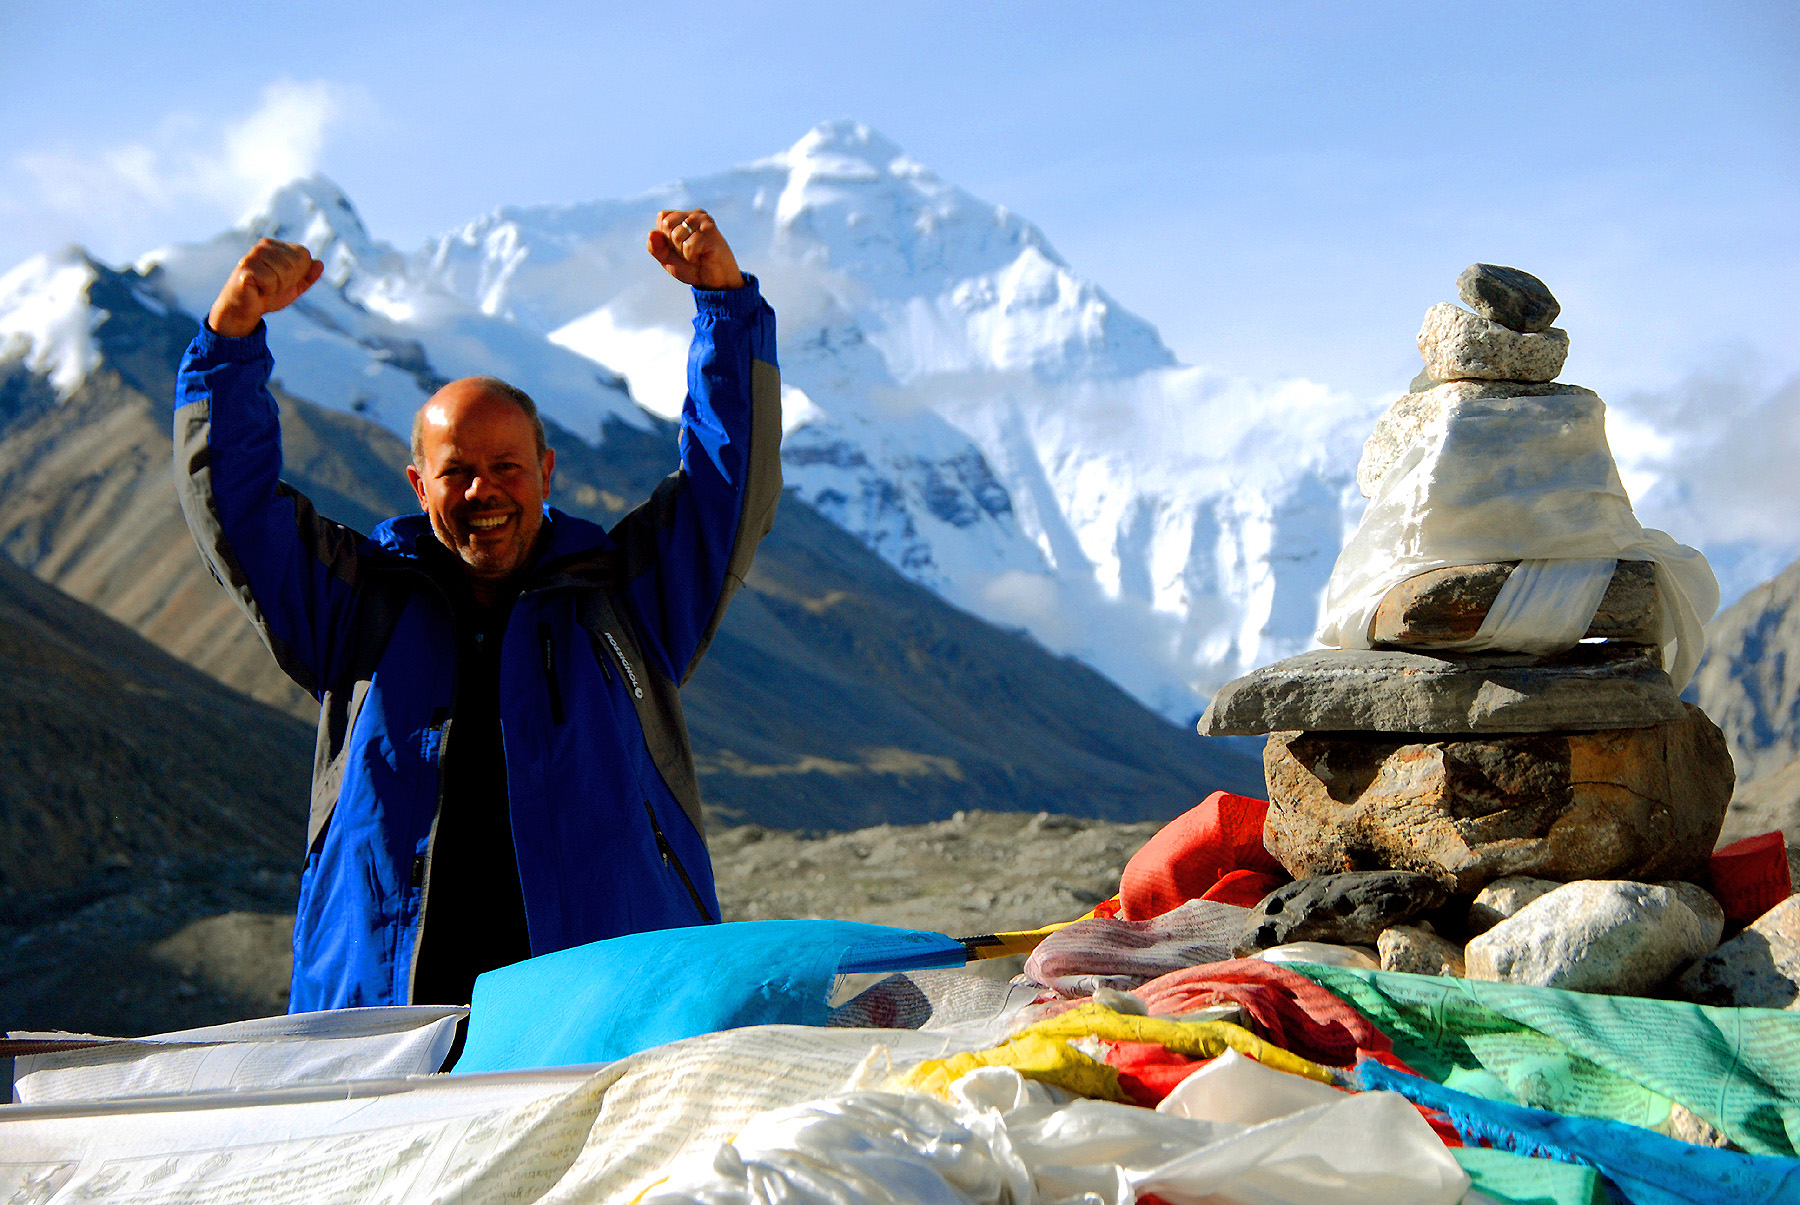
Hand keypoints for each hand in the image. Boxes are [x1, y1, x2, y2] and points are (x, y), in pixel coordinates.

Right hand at [207, 239, 323, 336]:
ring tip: (264, 287)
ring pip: (285, 272)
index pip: (304, 255)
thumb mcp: (294, 287)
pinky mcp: (246, 266)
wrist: (245, 308)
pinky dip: (267, 290)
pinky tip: (257, 289)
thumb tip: (319, 263)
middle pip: (296, 264)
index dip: (299, 274)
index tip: (284, 281)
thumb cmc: (269, 295)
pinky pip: (270, 280)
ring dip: (277, 287)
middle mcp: (265, 245)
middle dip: (288, 282)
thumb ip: (308, 276)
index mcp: (278, 247)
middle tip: (272, 286)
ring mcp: (254, 254)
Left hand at [646, 210, 745, 290]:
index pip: (662, 218)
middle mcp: (694, 214)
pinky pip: (689, 245)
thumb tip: (651, 233)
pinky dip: (692, 256)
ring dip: (683, 252)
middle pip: (667, 224)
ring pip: (677, 234)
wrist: (714, 283)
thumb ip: (655, 248)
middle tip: (689, 252)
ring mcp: (704, 221)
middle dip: (674, 245)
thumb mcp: (667, 259)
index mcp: (683, 217)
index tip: (679, 247)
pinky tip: (703, 256)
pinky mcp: (711, 231)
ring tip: (697, 254)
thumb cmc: (692, 268)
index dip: (666, 238)